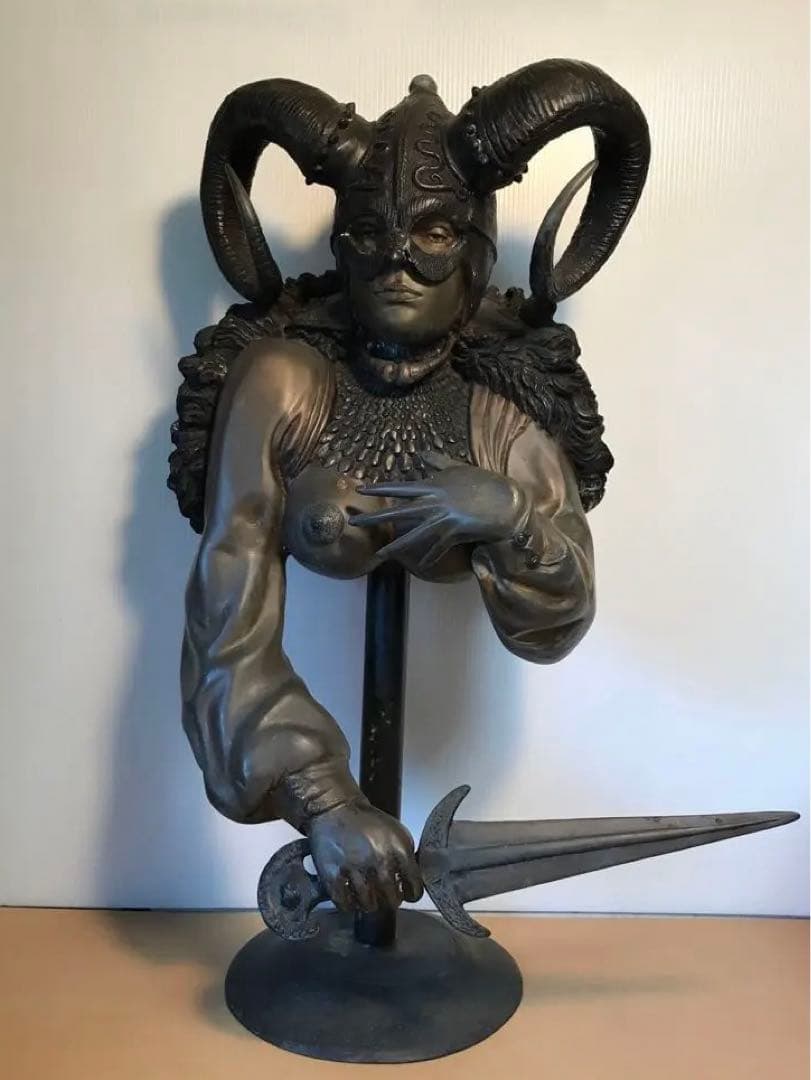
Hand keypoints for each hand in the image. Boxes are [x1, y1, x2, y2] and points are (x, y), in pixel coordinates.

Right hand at [307, 800, 422, 912]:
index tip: (405, 894)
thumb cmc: (366, 821)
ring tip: (367, 896)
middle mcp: (379, 859)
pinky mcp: (333, 874)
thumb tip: (412, 881)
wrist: (336, 808)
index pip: (414, 888)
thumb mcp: (397, 833)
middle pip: (391, 901)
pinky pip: (345, 904)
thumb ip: (406, 857)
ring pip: (369, 906)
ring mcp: (356, 868)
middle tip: (384, 896)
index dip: (410, 894)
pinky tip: (351, 896)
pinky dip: (348, 904)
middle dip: (389, 900)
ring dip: (369, 904)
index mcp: (399, 849)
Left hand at [349, 453, 525, 570]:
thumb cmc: (483, 483)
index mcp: (432, 485)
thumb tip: (419, 455)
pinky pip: (436, 548)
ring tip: (379, 554)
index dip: (380, 488)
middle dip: (375, 518)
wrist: (505, 501)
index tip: (362, 489)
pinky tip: (419, 565)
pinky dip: (429, 557)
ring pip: (413, 534)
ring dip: (395, 546)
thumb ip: (436, 463)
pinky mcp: (453, 532)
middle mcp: (433, 502)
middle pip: (398, 511)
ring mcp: (443, 518)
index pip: (400, 487)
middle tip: (355, 523)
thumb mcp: (458, 468)